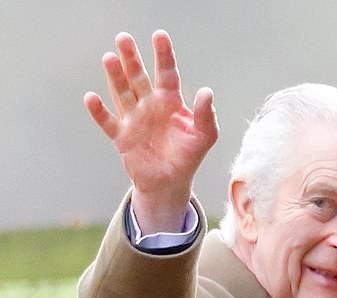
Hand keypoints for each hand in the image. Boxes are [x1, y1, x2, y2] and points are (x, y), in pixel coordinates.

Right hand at [84, 30, 218, 231]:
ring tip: (109, 58)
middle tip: (124, 38)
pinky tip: (91, 98)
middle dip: (131, 59)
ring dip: (115, 77)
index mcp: (170, 101)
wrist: (170, 183)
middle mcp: (149, 105)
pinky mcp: (122, 136)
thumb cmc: (188, 157)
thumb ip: (206, 115)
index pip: (166, 73)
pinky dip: (99, 111)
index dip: (163, 55)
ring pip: (122, 93)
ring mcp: (134, 119)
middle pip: (138, 77)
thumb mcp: (204, 137)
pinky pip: (108, 121)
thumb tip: (207, 92)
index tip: (159, 36)